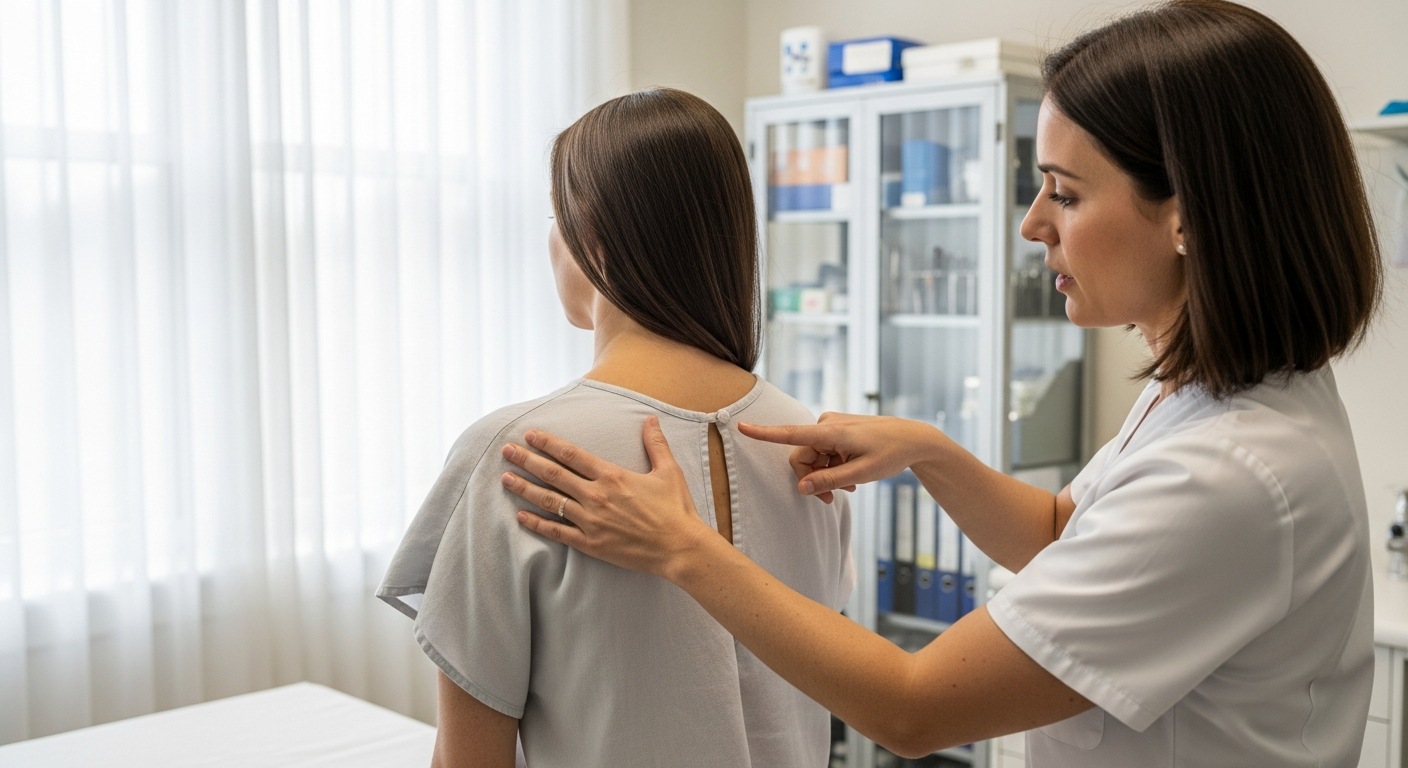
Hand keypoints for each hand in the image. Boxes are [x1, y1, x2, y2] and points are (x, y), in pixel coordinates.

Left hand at [497, 416, 717, 578]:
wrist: (680, 547)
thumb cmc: (676, 509)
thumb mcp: (669, 471)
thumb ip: (655, 444)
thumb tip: (650, 419)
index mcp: (613, 476)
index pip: (572, 455)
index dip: (548, 443)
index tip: (530, 435)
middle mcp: (597, 496)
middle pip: (554, 474)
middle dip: (527, 460)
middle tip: (506, 450)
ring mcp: (592, 521)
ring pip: (551, 501)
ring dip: (525, 488)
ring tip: (506, 478)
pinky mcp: (592, 544)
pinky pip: (558, 532)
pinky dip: (537, 524)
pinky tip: (521, 516)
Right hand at [737, 412, 945, 501]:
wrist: (914, 439)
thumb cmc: (890, 453)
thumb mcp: (861, 474)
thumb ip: (829, 481)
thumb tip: (801, 487)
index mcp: (830, 432)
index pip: (790, 434)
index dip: (763, 433)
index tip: (740, 425)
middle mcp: (826, 425)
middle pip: (802, 457)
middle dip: (813, 479)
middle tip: (831, 499)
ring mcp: (832, 427)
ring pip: (813, 458)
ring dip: (826, 475)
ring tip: (850, 487)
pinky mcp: (837, 430)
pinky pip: (824, 453)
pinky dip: (833, 467)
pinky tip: (851, 477)